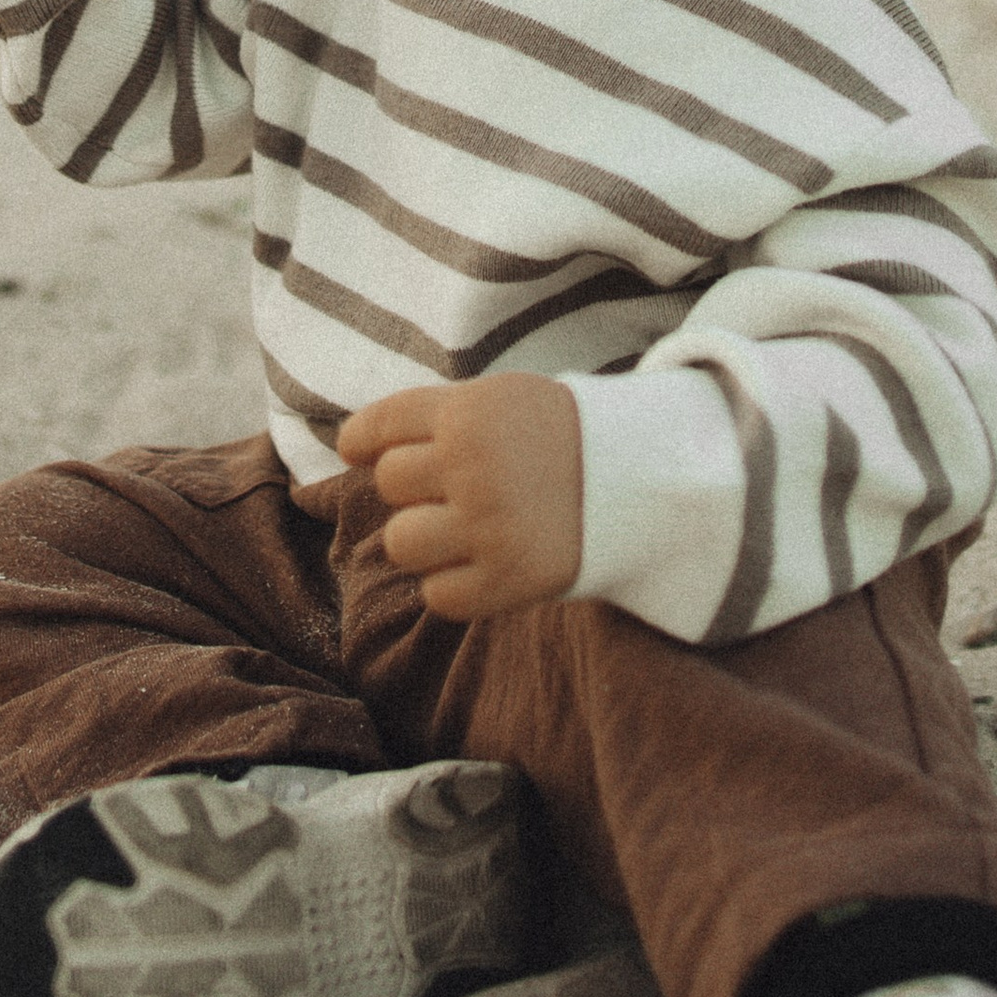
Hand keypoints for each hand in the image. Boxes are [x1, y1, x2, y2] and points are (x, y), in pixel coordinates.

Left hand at [338, 373, 582, 619]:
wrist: (646, 480)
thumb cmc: (561, 436)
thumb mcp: (505, 400)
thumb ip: (436, 415)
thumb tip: (351, 445)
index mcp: (470, 413)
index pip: (380, 427)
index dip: (361, 440)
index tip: (355, 450)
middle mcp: (473, 467)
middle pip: (390, 484)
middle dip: (415, 486)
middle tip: (457, 486)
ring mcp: (489, 527)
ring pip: (401, 543)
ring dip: (426, 539)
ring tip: (465, 530)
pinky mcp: (508, 580)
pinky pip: (438, 596)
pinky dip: (453, 585)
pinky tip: (484, 563)